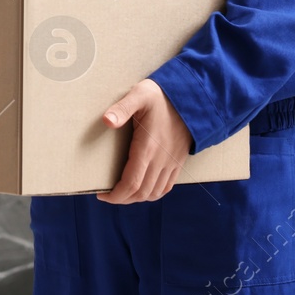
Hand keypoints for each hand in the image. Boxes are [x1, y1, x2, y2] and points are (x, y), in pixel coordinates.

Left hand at [97, 79, 192, 204]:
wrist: (193, 97)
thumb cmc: (162, 96)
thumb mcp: (139, 95)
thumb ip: (122, 108)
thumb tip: (106, 121)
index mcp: (148, 148)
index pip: (131, 184)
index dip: (115, 195)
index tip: (101, 195)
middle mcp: (161, 160)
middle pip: (141, 193)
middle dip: (122, 199)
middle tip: (108, 195)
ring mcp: (171, 162)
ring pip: (154, 193)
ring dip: (137, 198)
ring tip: (122, 193)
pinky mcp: (178, 161)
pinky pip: (166, 186)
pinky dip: (153, 193)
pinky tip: (143, 189)